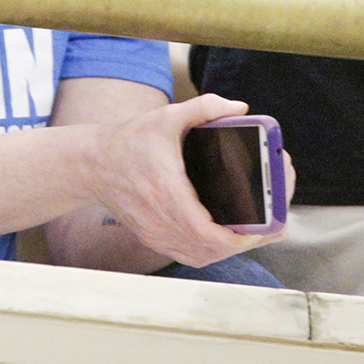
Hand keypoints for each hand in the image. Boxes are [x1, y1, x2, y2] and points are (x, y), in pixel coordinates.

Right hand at [85, 92, 279, 268]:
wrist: (94, 164)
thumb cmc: (130, 141)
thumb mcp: (168, 116)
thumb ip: (205, 107)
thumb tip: (240, 108)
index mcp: (168, 192)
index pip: (208, 232)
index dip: (240, 236)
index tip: (263, 223)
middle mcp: (162, 219)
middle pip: (211, 249)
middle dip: (246, 241)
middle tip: (270, 224)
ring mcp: (157, 233)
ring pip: (201, 256)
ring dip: (230, 248)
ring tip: (254, 231)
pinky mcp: (153, 238)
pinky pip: (188, 255)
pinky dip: (211, 252)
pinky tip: (226, 240)